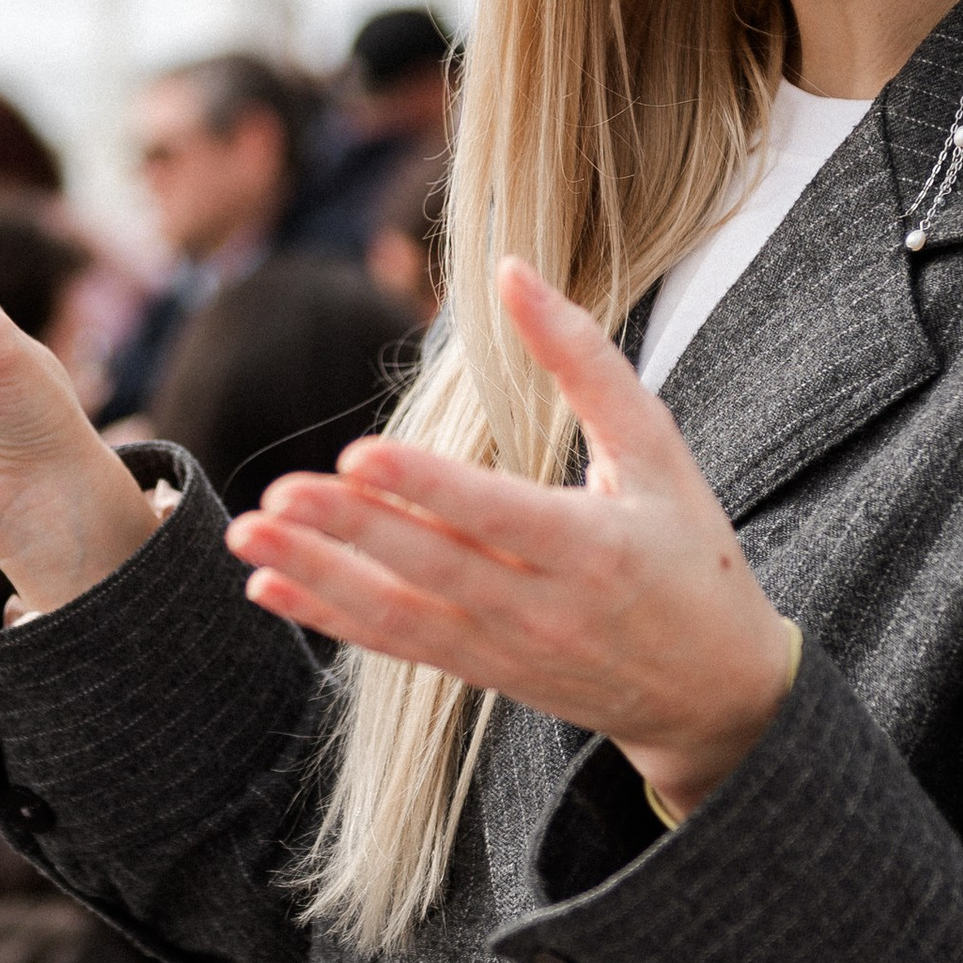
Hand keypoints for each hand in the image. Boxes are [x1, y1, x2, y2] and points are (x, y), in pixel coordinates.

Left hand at [227, 258, 796, 816]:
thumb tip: (514, 270)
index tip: (358, 455)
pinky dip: (329, 616)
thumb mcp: (658, 450)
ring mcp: (506, 648)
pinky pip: (394, 644)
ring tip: (247, 536)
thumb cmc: (690, 554)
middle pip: (432, 567)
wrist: (715, 692)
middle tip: (279, 492)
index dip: (427, 487)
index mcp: (594, 547)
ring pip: (399, 614)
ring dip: (318, 576)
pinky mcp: (480, 670)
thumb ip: (584, 360)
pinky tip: (268, 585)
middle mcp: (543, 607)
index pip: (498, 515)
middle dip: (349, 530)